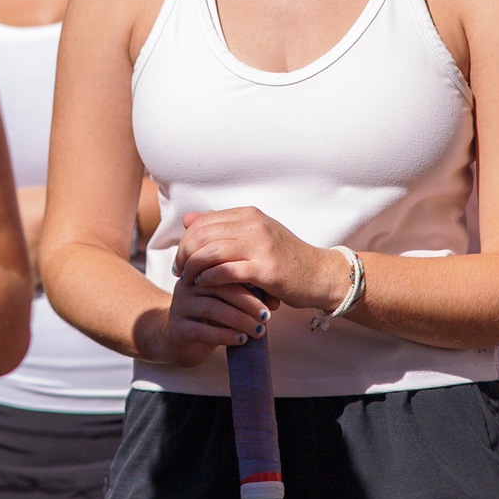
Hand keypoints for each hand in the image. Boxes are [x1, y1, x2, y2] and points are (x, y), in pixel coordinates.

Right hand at [153, 275, 273, 368]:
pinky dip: (225, 335)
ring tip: (258, 330)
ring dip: (239, 320)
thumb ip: (245, 297)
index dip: (250, 283)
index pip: (226, 270)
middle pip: (220, 287)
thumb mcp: (226, 303)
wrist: (175, 339)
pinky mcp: (177, 328)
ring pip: (212, 308)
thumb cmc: (208, 319)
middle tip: (266, 316)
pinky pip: (202, 330)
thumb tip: (276, 300)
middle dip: (247, 302)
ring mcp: (180, 306)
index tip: (271, 299)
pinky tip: (241, 340)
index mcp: (201, 272)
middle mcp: (188, 285)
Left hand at [172, 208, 347, 313]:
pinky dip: (209, 278)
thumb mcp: (254, 236)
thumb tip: (187, 219)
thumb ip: (222, 227)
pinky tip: (203, 284)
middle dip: (184, 254)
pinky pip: (227, 271)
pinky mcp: (266, 269)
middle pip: (202, 235)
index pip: (203, 221)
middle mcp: (254, 225)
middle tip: (179, 270)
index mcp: (249, 214)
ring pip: (210, 251)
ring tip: (188, 279)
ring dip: (192, 267)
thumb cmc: (285, 258)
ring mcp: (261, 245)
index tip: (181, 258)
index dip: (186, 240)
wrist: (319, 275)